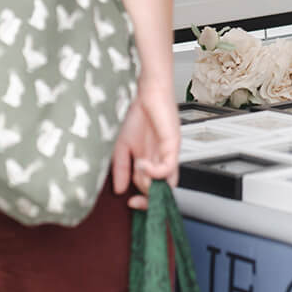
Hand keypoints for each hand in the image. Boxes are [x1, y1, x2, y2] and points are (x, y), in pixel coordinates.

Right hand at [111, 75, 179, 210]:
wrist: (139, 88)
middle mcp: (161, 158)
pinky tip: (142, 164)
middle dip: (147, 198)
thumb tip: (119, 189)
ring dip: (151, 185)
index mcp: (149, 160)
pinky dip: (155, 172)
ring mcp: (168, 151)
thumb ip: (120, 167)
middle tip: (134, 200)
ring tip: (137, 172)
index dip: (144, 200)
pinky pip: (169, 166)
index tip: (130, 203)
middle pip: (161, 189)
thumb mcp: (120, 145)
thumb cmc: (132, 111)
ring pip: (168, 182)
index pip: (152, 188)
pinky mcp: (172, 143)